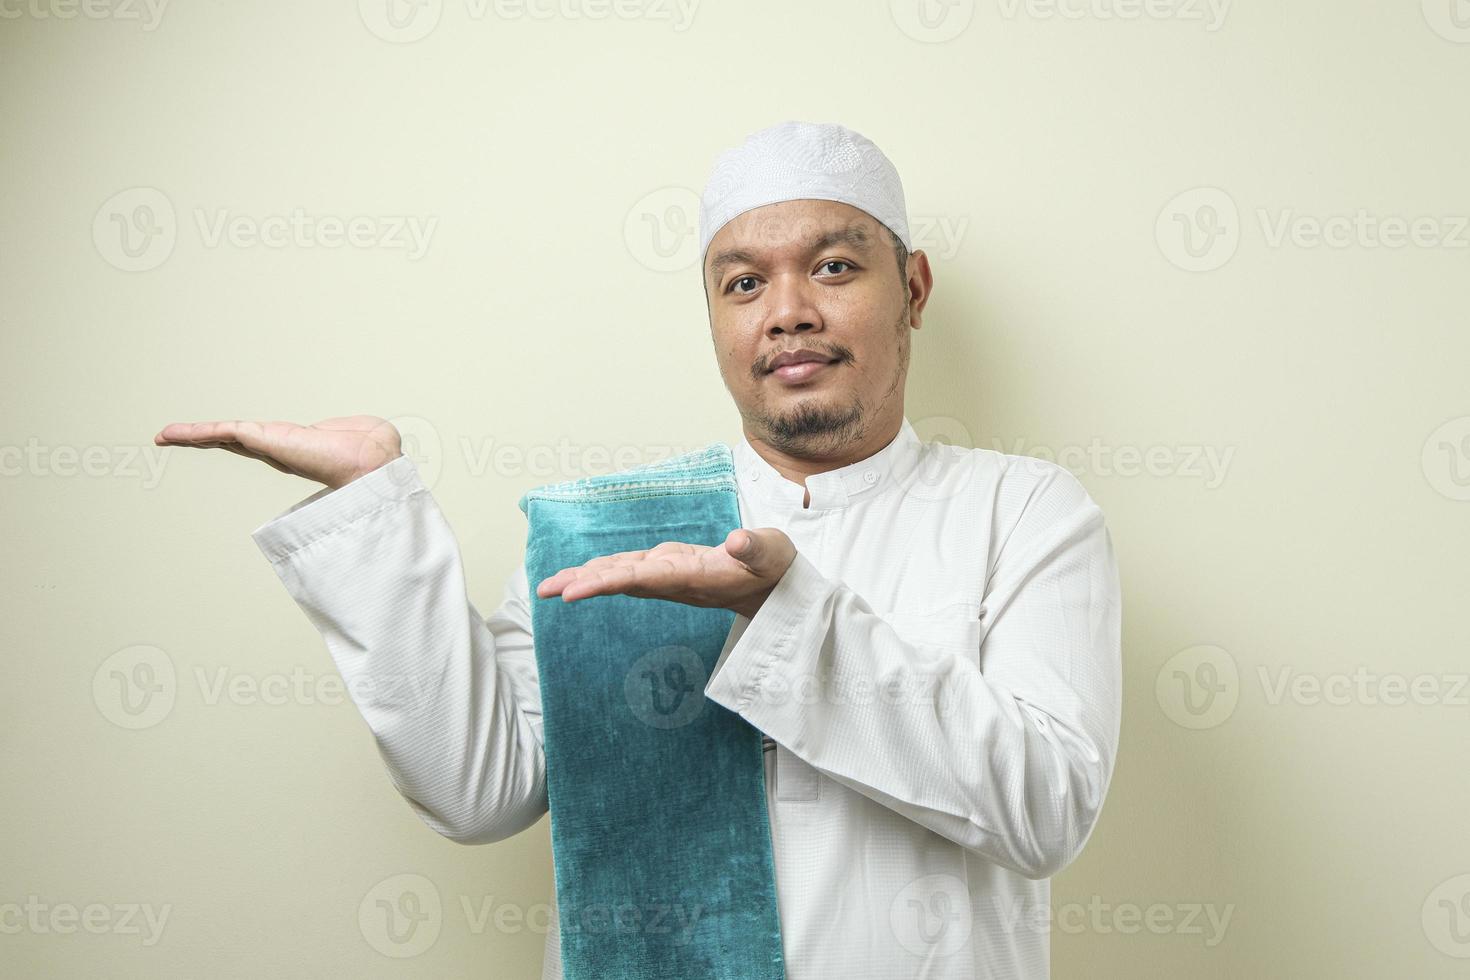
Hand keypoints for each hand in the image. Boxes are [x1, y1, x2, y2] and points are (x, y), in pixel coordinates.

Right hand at [152, 415, 401, 489]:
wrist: (371, 461)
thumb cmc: (370, 447)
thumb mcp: (354, 431)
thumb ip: (343, 430)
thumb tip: (346, 432)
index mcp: (294, 446)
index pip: (256, 440)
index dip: (232, 438)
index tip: (213, 436)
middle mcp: (276, 450)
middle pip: (231, 440)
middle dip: (202, 438)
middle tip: (172, 436)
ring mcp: (269, 447)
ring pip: (224, 438)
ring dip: (193, 436)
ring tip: (164, 435)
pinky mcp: (265, 441)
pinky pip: (225, 432)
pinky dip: (198, 432)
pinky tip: (174, 433)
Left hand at [535, 527, 797, 619]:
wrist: (778, 591)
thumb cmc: (775, 568)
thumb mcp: (772, 553)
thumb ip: (755, 547)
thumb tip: (738, 541)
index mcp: (693, 577)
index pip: (643, 579)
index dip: (606, 583)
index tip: (574, 593)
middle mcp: (674, 582)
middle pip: (621, 582)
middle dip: (583, 584)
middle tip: (545, 591)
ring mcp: (670, 577)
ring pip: (621, 577)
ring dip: (586, 579)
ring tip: (550, 585)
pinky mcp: (671, 570)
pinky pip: (630, 571)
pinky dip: (604, 570)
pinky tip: (584, 571)